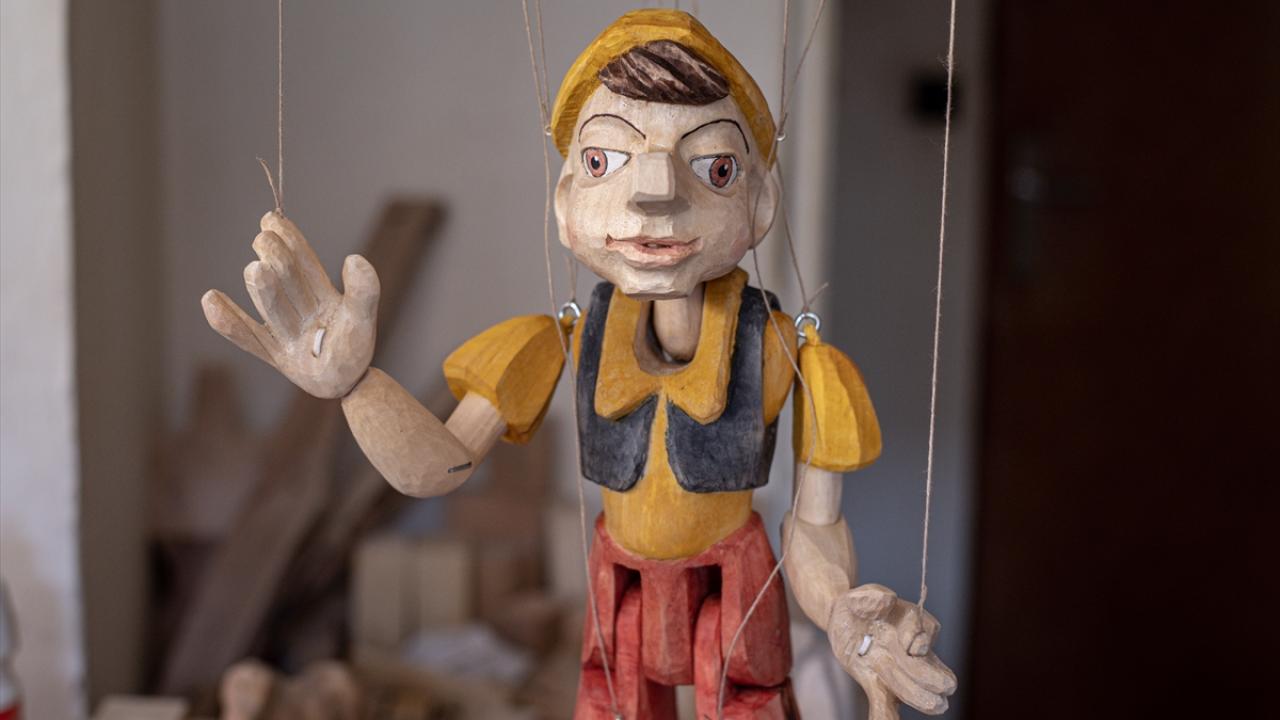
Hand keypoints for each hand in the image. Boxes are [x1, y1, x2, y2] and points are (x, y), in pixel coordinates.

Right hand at [202, 211, 378, 398]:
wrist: (348, 385)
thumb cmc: (355, 350)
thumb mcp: (363, 319)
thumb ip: (363, 291)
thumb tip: (354, 258)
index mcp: (321, 295)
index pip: (304, 262)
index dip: (290, 240)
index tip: (272, 219)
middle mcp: (299, 309)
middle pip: (286, 280)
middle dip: (277, 259)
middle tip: (264, 239)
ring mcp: (284, 332)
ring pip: (271, 306)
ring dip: (264, 289)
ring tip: (257, 269)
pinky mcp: (274, 356)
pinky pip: (247, 337)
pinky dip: (229, 321)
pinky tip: (210, 299)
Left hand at [828, 584, 956, 719]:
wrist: (842, 619)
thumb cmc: (858, 604)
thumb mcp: (861, 595)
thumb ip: (872, 597)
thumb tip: (888, 600)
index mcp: (911, 623)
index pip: (925, 631)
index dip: (917, 640)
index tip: (908, 646)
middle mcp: (910, 649)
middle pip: (926, 664)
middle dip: (930, 676)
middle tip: (941, 689)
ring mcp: (897, 669)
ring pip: (911, 687)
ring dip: (917, 696)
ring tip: (934, 706)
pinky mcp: (878, 684)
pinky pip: (885, 703)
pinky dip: (886, 715)